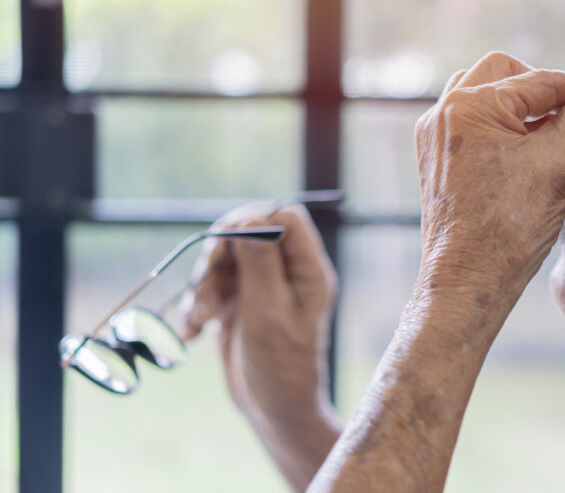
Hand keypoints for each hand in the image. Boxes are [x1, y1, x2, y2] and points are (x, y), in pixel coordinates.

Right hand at [181, 204, 340, 490]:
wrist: (273, 411)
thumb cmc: (281, 365)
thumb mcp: (269, 312)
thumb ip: (260, 264)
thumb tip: (251, 217)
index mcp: (308, 269)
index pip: (285, 218)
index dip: (253, 220)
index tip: (225, 241)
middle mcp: (287, 272)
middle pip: (246, 234)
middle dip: (218, 258)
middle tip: (203, 282)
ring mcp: (261, 287)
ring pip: (223, 262)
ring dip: (203, 288)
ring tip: (199, 321)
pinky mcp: (238, 304)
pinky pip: (210, 288)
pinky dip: (197, 306)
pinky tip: (192, 333)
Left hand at [306, 53, 564, 491]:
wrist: (468, 283)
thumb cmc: (507, 227)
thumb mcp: (556, 165)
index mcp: (469, 104)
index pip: (541, 80)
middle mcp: (445, 113)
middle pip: (507, 75)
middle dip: (549, 90)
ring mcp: (437, 138)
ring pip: (490, 100)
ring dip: (526, 108)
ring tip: (560, 133)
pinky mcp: (439, 163)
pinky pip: (478, 128)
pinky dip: (508, 130)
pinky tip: (535, 153)